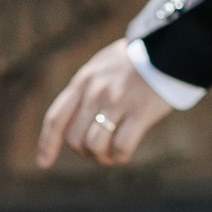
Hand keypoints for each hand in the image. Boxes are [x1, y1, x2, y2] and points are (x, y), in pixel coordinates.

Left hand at [37, 41, 172, 168]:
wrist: (167, 48)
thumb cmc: (135, 61)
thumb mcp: (100, 68)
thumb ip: (85, 90)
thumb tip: (74, 120)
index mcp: (82, 82)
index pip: (56, 118)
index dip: (47, 144)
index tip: (44, 163)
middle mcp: (95, 93)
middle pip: (75, 138)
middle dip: (83, 153)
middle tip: (96, 153)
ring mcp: (117, 102)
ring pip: (95, 145)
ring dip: (101, 158)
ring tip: (111, 156)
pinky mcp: (139, 112)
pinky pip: (122, 146)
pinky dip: (120, 157)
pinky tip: (124, 154)